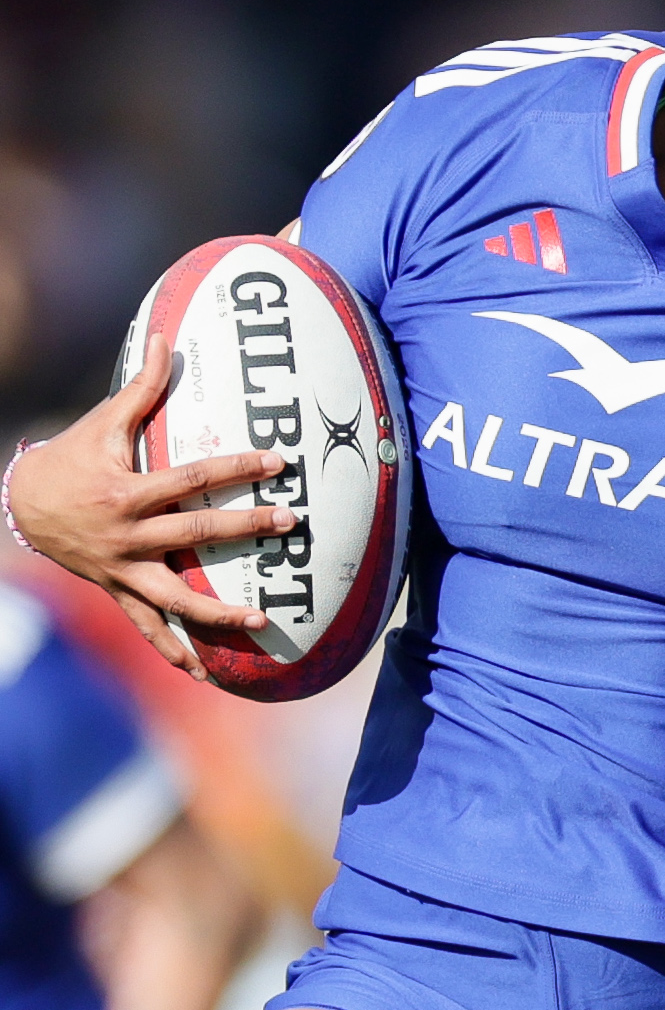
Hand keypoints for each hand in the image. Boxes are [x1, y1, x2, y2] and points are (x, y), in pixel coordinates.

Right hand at [10, 332, 295, 680]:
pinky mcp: (118, 592)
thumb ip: (141, 388)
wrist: (18, 505)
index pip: (192, 478)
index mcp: (128, 493)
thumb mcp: (101, 423)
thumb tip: (165, 338)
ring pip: (176, 597)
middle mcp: (128, 536)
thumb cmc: (70, 458)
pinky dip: (174, 649)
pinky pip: (148, 627)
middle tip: (291, 525)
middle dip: (245, 529)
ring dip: (218, 612)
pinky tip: (204, 672)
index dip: (236, 468)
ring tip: (262, 621)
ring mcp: (122, 570)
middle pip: (196, 534)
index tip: (278, 461)